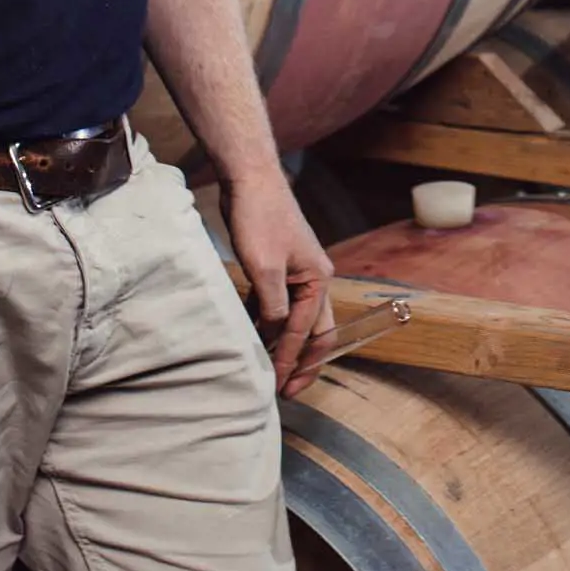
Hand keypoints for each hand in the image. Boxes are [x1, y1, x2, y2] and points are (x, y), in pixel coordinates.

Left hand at [223, 169, 337, 393]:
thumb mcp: (265, 268)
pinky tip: (252, 340)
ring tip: (268, 372)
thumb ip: (273, 308)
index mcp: (319, 279)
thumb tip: (277, 338)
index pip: (306, 331)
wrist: (250, 179)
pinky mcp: (276, 268)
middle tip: (287, 391)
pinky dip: (267, 324)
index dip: (290, 361)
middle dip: (301, 362)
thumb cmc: (260, 219)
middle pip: (314, 331)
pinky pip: (275, 305)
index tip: (277, 386)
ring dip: (282, 345)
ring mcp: (295, 273)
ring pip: (294, 320)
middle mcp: (314, 278)